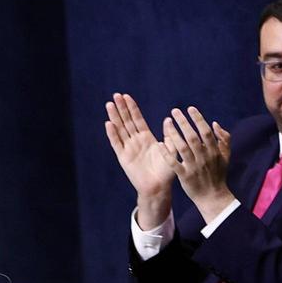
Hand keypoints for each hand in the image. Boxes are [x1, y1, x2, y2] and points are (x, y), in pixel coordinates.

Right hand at [106, 93, 174, 226]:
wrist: (158, 187)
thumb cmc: (167, 170)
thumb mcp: (172, 150)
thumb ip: (170, 136)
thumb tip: (169, 119)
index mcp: (147, 138)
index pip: (137, 119)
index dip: (132, 108)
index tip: (126, 96)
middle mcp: (136, 141)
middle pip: (127, 121)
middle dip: (121, 108)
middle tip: (115, 95)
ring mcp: (128, 148)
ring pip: (120, 130)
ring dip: (115, 117)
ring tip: (110, 105)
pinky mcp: (123, 157)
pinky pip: (117, 144)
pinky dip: (113, 134)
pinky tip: (109, 124)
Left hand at [160, 106, 234, 223]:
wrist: (213, 196)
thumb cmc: (218, 174)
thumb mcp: (226, 155)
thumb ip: (224, 139)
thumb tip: (215, 124)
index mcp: (214, 151)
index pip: (206, 131)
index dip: (198, 119)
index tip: (190, 108)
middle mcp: (204, 157)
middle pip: (193, 137)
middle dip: (184, 123)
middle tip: (174, 111)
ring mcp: (194, 166)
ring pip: (183, 148)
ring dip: (174, 134)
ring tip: (166, 123)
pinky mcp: (185, 176)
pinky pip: (174, 163)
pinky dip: (167, 153)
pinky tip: (159, 144)